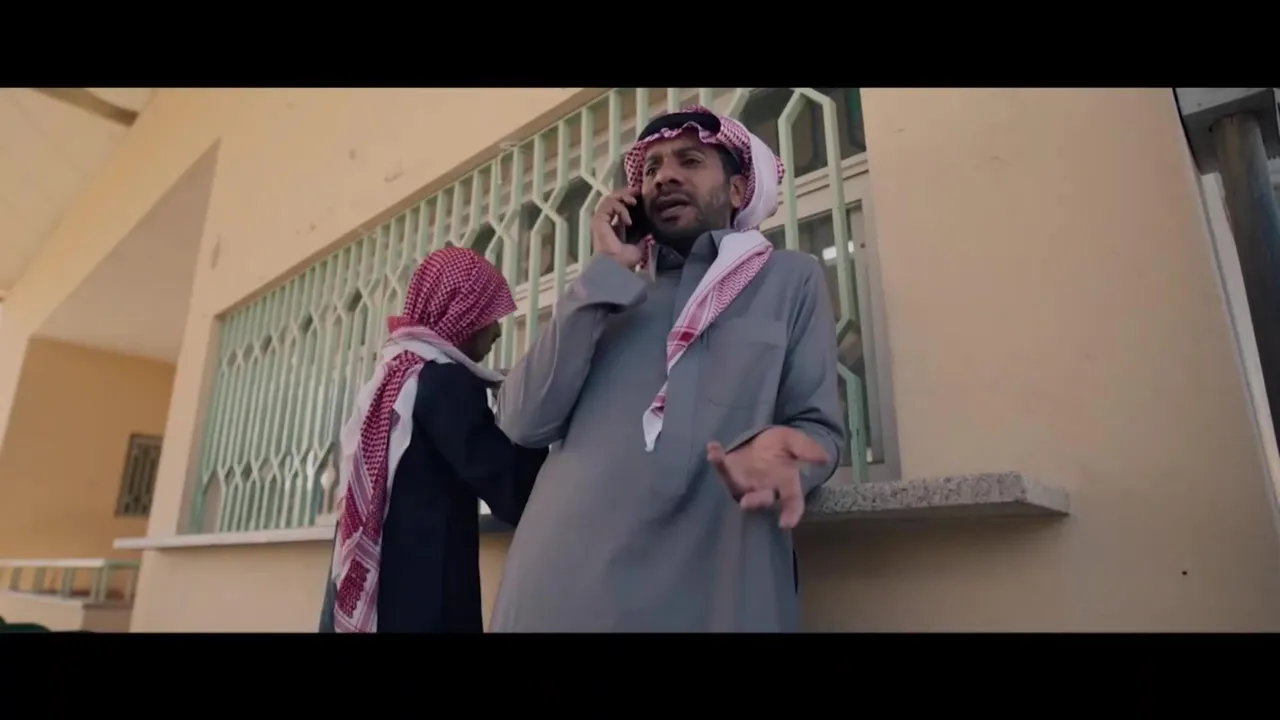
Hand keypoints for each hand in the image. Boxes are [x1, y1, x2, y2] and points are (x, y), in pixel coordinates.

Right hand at [591, 188, 645, 269]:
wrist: (616, 266)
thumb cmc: (624, 260)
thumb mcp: (639, 244)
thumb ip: (642, 234)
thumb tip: (650, 227)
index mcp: (614, 225)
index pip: (619, 205)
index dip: (628, 197)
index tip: (639, 195)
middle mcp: (606, 220)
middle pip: (613, 198)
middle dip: (626, 192)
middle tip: (637, 191)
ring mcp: (600, 219)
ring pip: (609, 198)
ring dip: (623, 196)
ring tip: (633, 202)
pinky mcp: (598, 219)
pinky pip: (608, 205)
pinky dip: (620, 208)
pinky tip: (628, 220)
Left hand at [706, 427, 829, 528]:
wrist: (761, 441)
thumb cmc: (780, 447)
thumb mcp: (793, 442)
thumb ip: (806, 449)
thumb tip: (824, 457)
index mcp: (784, 484)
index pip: (791, 502)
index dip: (791, 513)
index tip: (786, 523)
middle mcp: (763, 488)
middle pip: (761, 500)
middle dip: (755, 502)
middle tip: (746, 503)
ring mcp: (744, 483)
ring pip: (736, 487)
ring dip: (728, 477)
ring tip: (719, 461)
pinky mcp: (728, 472)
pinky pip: (721, 468)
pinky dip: (717, 458)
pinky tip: (713, 447)